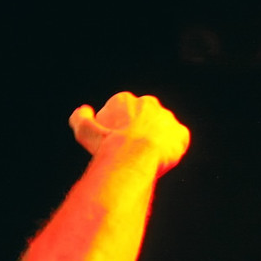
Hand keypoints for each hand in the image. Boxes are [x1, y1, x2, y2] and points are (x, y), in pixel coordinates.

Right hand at [68, 92, 189, 174]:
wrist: (133, 156)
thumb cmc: (107, 145)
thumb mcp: (84, 131)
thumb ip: (80, 118)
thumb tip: (84, 111)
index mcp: (124, 100)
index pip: (121, 114)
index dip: (117, 130)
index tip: (115, 144)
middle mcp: (148, 103)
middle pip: (143, 119)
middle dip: (138, 132)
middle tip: (133, 152)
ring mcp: (166, 117)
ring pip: (161, 129)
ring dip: (156, 140)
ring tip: (147, 158)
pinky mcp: (181, 133)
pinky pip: (178, 140)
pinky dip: (172, 149)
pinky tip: (161, 159)